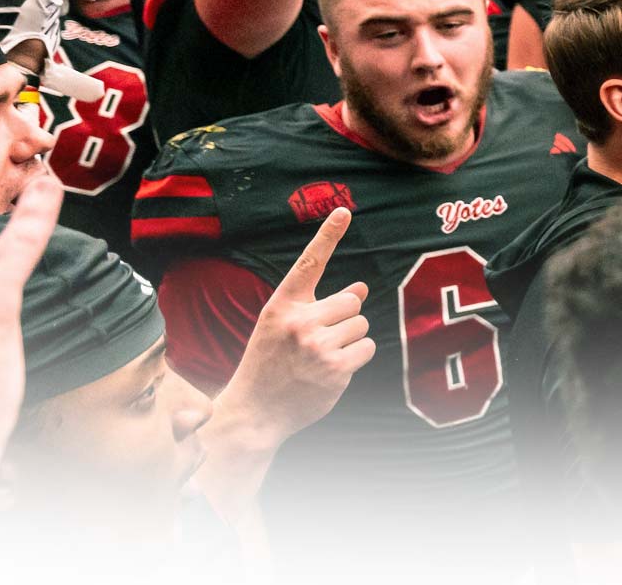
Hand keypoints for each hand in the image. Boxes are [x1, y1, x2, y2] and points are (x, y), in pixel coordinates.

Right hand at [218, 208, 372, 445]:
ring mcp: (317, 345)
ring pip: (361, 325)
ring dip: (349, 341)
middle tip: (316, 344)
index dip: (327, 235)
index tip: (343, 210)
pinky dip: (357, 358)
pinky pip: (367, 348)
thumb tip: (361, 288)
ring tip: (320, 358)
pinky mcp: (335, 368)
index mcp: (281, 306)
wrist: (254, 412)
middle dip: (342, 321)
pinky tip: (331, 371)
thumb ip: (318, 306)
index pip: (308, 264)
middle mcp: (298, 322)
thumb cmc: (271, 364)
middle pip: (351, 302)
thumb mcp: (284, 328)